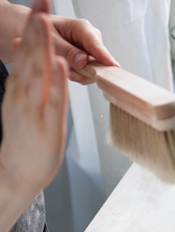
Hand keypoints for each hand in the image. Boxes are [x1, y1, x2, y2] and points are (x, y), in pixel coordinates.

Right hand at [0, 0, 67, 206]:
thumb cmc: (24, 140)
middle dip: (36, 25)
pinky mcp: (48, 125)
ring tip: (45, 22)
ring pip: (39, 72)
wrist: (15, 173)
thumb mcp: (21, 102)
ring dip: (43, 46)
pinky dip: (58, 82)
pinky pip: (54, 100)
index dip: (34, 25)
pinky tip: (62, 66)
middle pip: (30, 53)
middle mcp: (24, 93)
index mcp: (20, 86)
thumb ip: (24, 77)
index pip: (27, 49)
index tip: (41, 1)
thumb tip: (25, 51)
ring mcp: (34, 108)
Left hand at [48, 14, 119, 84]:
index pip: (97, 45)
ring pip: (95, 70)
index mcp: (82, 28)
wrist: (37, 32)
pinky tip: (69, 69)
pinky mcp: (91, 60)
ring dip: (80, 74)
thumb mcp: (50, 41)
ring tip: (66, 68)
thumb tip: (83, 61)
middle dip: (85, 71)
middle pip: (100, 61)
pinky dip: (79, 75)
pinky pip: (90, 74)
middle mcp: (91, 39)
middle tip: (70, 71)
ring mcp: (92, 51)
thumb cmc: (42, 31)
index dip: (106, 58)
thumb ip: (66, 51)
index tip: (115, 67)